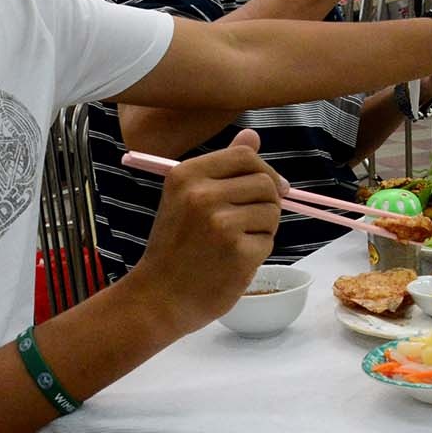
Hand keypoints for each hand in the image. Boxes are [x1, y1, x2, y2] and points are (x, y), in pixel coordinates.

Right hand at [130, 129, 282, 332]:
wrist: (158, 297)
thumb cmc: (174, 247)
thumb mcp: (185, 199)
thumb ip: (221, 167)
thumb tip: (252, 135)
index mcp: (186, 175)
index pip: (244, 156)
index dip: (263, 170)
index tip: (269, 188)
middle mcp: (203, 195)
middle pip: (265, 182)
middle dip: (267, 202)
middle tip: (248, 223)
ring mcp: (222, 224)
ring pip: (272, 211)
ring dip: (263, 228)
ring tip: (236, 242)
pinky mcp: (239, 252)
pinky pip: (269, 241)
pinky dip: (258, 251)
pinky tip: (234, 261)